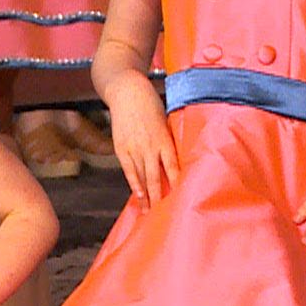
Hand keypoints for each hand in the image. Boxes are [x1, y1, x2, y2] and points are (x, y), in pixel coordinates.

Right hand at [106, 85, 178, 206]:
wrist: (127, 91)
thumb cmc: (150, 103)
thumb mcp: (165, 121)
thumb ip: (168, 141)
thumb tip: (174, 159)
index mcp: (164, 139)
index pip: (173, 167)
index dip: (178, 185)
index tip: (184, 199)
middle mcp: (149, 146)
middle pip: (157, 178)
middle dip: (161, 198)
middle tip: (166, 214)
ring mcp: (134, 148)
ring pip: (143, 177)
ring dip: (148, 196)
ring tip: (150, 212)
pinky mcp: (121, 148)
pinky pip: (129, 170)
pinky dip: (134, 184)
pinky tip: (138, 196)